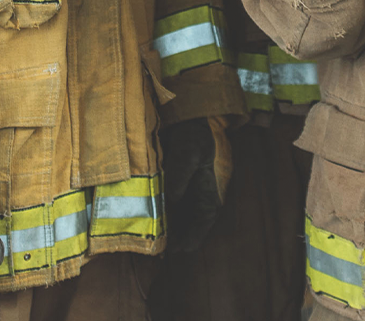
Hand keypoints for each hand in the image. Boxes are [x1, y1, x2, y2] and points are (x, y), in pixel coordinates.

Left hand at [161, 115, 234, 253]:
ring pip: (182, 215)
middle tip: (162, 250)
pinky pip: (172, 203)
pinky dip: (164, 213)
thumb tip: (172, 198)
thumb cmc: (194, 133)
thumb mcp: (188, 152)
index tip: (180, 250)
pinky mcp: (178, 183)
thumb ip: (180, 174)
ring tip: (156, 240)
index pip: (205, 219)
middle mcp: (202, 192)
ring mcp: (191, 188)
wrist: (189, 114)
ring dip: (171, 226)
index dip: (193, 236)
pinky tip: (152, 219)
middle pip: (192, 221)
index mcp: (212, 188)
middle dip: (179, 236)